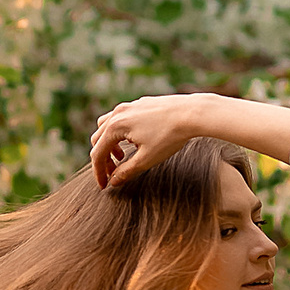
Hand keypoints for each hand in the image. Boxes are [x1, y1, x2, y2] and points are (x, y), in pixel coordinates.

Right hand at [90, 91, 213, 190]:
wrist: (192, 113)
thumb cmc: (170, 136)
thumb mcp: (147, 159)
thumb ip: (127, 171)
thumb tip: (113, 181)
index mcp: (116, 127)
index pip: (98, 153)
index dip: (99, 172)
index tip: (103, 185)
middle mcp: (118, 113)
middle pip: (98, 139)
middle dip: (103, 158)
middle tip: (113, 173)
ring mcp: (129, 106)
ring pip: (107, 126)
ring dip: (109, 143)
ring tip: (122, 156)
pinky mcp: (140, 104)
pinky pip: (121, 118)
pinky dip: (120, 133)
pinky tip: (134, 141)